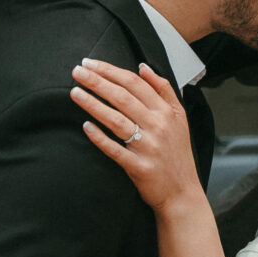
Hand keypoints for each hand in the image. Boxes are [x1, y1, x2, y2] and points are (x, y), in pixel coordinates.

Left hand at [70, 59, 202, 212]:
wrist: (182, 192)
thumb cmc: (177, 153)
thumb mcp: (180, 117)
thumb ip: (164, 89)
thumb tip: (143, 67)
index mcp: (167, 112)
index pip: (135, 83)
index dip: (111, 71)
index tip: (90, 63)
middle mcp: (159, 126)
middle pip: (123, 97)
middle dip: (97, 82)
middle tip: (76, 71)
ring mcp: (148, 147)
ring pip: (117, 120)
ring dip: (94, 104)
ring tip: (75, 93)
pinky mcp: (139, 167)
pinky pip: (115, 150)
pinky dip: (100, 138)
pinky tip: (86, 126)